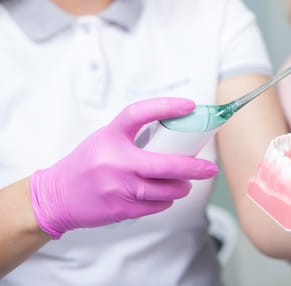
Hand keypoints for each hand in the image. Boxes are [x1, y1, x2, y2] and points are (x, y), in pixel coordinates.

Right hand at [30, 97, 218, 238]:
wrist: (56, 196)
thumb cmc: (87, 164)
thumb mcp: (106, 139)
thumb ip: (135, 137)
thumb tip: (176, 138)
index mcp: (110, 136)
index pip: (138, 113)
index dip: (166, 106)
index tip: (190, 106)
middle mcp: (114, 160)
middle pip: (165, 165)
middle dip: (194, 168)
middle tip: (209, 168)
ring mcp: (117, 187)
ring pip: (165, 190)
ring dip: (181, 187)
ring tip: (184, 183)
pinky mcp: (120, 208)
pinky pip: (155, 206)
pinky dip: (165, 201)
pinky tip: (165, 195)